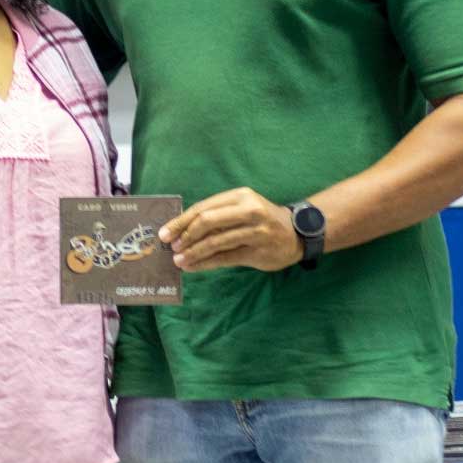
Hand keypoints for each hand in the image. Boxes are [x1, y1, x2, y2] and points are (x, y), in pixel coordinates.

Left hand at [158, 187, 303, 272]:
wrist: (297, 233)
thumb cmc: (262, 219)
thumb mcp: (242, 208)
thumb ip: (217, 214)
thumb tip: (181, 228)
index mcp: (240, 196)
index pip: (203, 207)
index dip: (181, 221)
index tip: (165, 233)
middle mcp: (248, 210)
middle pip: (207, 221)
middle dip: (185, 235)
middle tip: (172, 248)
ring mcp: (255, 231)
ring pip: (215, 242)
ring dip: (193, 253)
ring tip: (179, 261)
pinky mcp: (258, 251)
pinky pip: (226, 258)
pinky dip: (206, 263)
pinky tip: (193, 267)